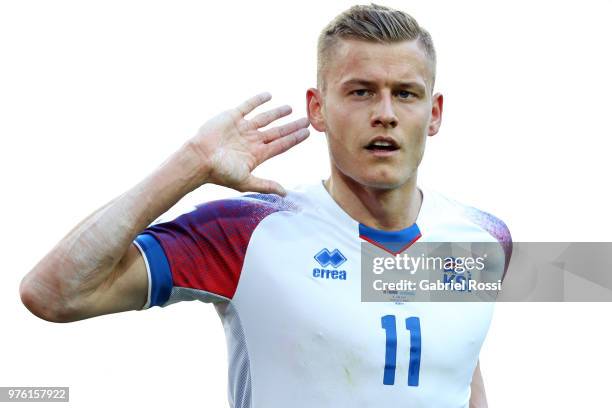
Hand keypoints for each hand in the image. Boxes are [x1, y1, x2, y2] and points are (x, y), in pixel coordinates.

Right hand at [187, 92, 309, 195]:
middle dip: (291, 126)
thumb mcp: (246, 181)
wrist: (199, 158)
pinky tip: (269, 95)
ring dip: (277, 113)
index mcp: (257, 154)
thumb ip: (266, 185)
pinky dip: (258, 100)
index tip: (307, 133)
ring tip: (290, 108)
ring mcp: (242, 128)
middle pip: (277, 131)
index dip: (294, 139)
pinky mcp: (232, 117)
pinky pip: (247, 106)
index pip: (281, 145)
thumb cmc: (221, 172)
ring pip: (265, 118)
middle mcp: (252, 140)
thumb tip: (285, 193)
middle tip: (306, 120)